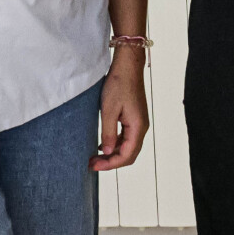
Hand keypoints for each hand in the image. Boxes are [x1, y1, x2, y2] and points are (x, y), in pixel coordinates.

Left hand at [93, 49, 148, 171]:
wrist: (128, 68)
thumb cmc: (118, 85)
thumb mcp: (109, 110)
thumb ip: (109, 133)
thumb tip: (108, 153)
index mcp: (138, 127)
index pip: (127, 155)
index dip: (111, 164)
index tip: (94, 166)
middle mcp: (141, 128)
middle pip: (130, 154)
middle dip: (112, 162)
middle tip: (92, 165)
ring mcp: (139, 123)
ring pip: (128, 147)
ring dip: (113, 155)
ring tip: (95, 157)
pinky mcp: (134, 119)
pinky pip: (127, 138)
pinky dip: (116, 146)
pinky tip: (103, 146)